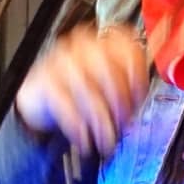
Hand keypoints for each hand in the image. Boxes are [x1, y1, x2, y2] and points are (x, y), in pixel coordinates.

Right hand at [14, 24, 147, 157]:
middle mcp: (83, 47)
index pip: (127, 48)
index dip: (137, 76)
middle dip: (119, 102)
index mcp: (104, 43)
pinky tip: (84, 140)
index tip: (138, 99)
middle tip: (123, 123)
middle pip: (109, 70)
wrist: (40, 99)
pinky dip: (79, 129)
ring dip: (100, 121)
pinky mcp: (45, 81)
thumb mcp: (109, 90)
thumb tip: (143, 103)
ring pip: (88, 91)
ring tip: (105, 139)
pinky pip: (66, 106)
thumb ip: (130, 90)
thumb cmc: (81, 93)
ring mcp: (61, 61)